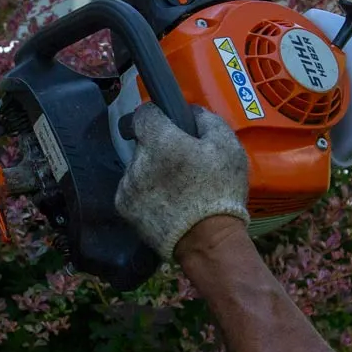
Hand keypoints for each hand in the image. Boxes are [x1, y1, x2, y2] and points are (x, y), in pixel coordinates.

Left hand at [115, 102, 252, 261]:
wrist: (207, 241)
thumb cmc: (220, 191)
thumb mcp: (228, 146)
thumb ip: (206, 119)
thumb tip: (190, 111)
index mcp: (160, 141)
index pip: (143, 114)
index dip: (157, 116)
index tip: (169, 125)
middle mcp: (137, 161)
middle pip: (143, 144)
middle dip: (160, 149)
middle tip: (183, 164)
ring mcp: (127, 185)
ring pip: (137, 167)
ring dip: (152, 172)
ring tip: (177, 189)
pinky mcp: (123, 207)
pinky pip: (132, 189)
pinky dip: (145, 193)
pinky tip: (166, 203)